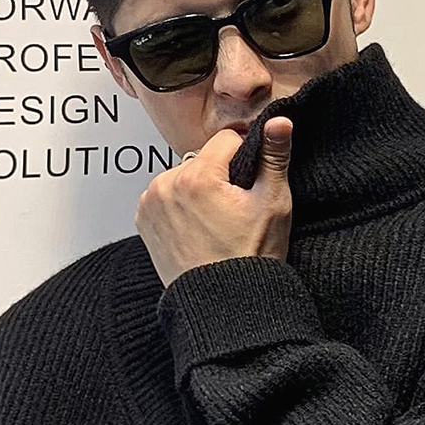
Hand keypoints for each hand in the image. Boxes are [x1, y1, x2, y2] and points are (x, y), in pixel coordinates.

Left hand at [136, 113, 294, 288]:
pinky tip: (197, 229)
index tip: (250, 187)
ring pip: (184, 176)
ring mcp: (150, 203)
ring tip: (215, 223)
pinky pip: (167, 196)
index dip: (246, 158)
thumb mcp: (273, 204)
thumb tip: (280, 121)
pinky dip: (180, 205)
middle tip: (233, 212)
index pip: (228, 139)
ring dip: (198, 189)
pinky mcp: (143, 219)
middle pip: (203, 159)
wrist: (222, 304)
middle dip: (219, 176)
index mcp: (197, 176)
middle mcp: (166, 184)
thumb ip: (274, 157)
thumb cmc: (250, 258)